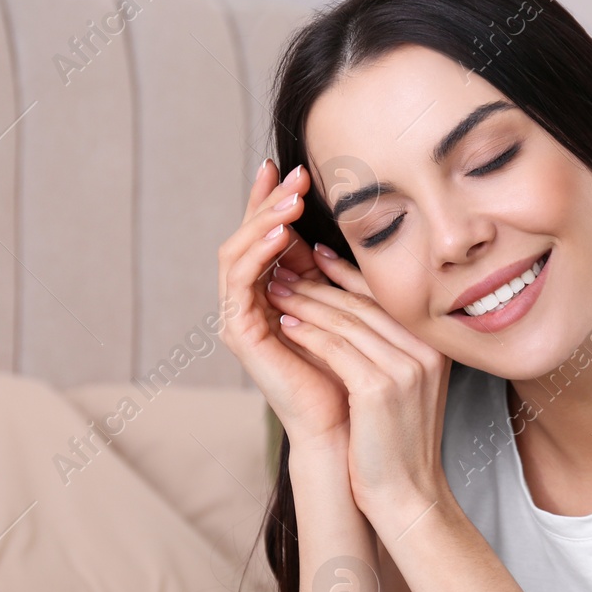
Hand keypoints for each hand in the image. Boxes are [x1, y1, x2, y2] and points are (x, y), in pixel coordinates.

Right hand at [217, 159, 347, 453]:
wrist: (347, 424)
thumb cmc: (353, 371)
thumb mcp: (348, 307)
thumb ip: (335, 274)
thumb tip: (336, 233)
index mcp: (273, 292)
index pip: (266, 235)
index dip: (274, 201)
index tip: (292, 167)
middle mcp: (250, 302)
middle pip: (247, 236)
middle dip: (268, 201)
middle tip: (292, 172)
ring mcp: (240, 317)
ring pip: (238, 252)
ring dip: (262, 221)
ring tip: (290, 199)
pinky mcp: (239, 334)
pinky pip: (239, 282)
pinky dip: (257, 254)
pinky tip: (279, 235)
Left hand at [265, 245, 453, 531]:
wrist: (408, 495)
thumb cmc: (396, 444)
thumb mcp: (404, 389)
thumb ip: (390, 349)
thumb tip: (353, 310)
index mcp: (436, 347)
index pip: (385, 296)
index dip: (347, 272)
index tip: (316, 256)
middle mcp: (426, 351)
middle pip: (364, 302)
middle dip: (319, 282)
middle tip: (284, 268)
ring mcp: (406, 368)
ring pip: (346, 320)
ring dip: (305, 301)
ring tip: (276, 288)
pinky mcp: (380, 388)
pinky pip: (336, 347)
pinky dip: (307, 332)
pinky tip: (285, 323)